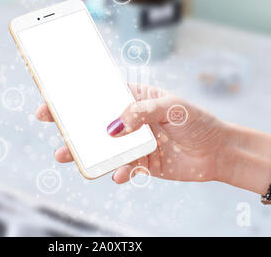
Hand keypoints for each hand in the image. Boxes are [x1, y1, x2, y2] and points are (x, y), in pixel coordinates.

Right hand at [36, 83, 231, 183]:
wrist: (218, 151)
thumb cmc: (198, 121)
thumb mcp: (172, 106)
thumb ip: (142, 113)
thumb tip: (114, 127)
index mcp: (136, 99)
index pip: (102, 95)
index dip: (77, 95)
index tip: (54, 97)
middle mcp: (131, 121)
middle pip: (95, 121)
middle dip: (71, 124)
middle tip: (51, 125)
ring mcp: (134, 143)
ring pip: (104, 148)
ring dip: (85, 152)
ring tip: (67, 156)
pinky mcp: (142, 164)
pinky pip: (123, 168)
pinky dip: (118, 172)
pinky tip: (120, 174)